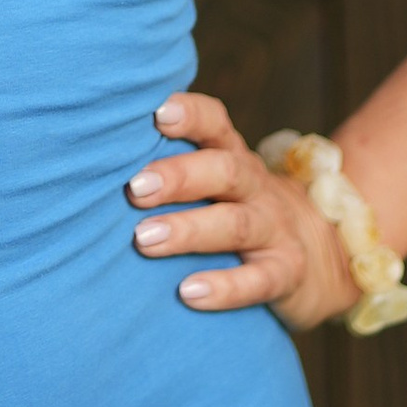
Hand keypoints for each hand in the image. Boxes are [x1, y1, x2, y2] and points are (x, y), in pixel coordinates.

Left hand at [125, 89, 360, 335]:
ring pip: (236, 224)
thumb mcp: (212, 179)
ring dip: (188, 230)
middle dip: (178, 177)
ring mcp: (275, 229)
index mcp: (231, 156)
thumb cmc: (231, 209)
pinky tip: (188, 293)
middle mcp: (255, 186)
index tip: (156, 113)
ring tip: (143, 240)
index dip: (190, 114)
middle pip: (224, 170)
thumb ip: (169, 164)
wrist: (318, 252)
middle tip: (134, 188)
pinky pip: (259, 281)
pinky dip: (225, 287)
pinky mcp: (286, 273)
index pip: (216, 123)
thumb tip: (88, 156)